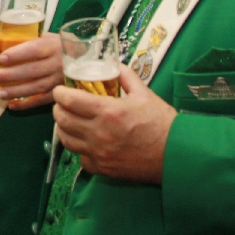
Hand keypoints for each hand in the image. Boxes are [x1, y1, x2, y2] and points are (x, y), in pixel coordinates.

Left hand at [0, 33, 62, 110]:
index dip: (18, 54)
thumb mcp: (52, 37)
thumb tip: (7, 42)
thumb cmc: (64, 46)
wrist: (88, 60)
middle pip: (33, 70)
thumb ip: (34, 40)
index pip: (34, 50)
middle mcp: (58, 63)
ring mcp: (60, 80)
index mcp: (54, 46)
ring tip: (0, 93)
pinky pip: (43, 100)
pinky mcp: (61, 93)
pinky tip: (12, 105)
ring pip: (37, 87)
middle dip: (12, 75)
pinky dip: (27, 104)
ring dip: (17, 91)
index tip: (3, 58)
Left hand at [53, 64, 176, 183]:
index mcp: (108, 112)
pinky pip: (81, 158)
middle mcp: (99, 133)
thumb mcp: (145, 94)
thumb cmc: (162, 123)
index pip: (69, 101)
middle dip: (59, 109)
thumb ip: (126, 77)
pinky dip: (79, 149)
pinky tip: (86, 142)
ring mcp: (99, 153)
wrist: (176, 155)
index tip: (60, 90)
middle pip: (63, 120)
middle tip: (63, 104)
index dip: (60, 93)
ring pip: (66, 140)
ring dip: (64, 128)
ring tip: (69, 121)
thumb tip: (114, 66)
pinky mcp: (104, 169)